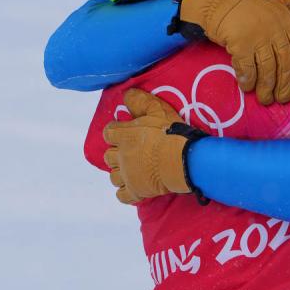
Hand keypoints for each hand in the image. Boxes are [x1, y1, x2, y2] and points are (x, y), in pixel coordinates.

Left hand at [103, 88, 205, 203]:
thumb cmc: (171, 132)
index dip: (115, 132)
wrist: (181, 159)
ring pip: (113, 176)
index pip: (108, 133)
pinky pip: (122, 195)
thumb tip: (126, 93)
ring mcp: (126, 175)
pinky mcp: (135, 191)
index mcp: (123, 136)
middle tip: (131, 151)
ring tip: (132, 170)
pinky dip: (125, 192)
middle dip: (116, 154)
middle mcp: (120, 156)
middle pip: (108, 156)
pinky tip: (133, 188)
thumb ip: (140, 101)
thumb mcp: (157, 109)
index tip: (124, 131)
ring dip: (120, 173)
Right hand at [179, 0, 289, 104]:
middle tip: (283, 99)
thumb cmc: (248, 2)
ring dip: (267, 88)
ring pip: (268, 69)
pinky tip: (247, 88)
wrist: (217, 0)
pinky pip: (248, 68)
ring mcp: (259, 38)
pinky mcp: (241, 45)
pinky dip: (248, 81)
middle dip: (285, 85)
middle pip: (285, 63)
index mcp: (287, 21)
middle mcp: (276, 30)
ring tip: (266, 100)